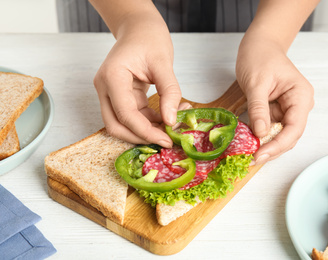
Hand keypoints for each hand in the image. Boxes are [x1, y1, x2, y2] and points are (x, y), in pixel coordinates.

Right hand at [93, 12, 180, 146]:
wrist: (139, 28)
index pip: (124, 114)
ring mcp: (110, 93)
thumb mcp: (163, 63)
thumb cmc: (149, 38)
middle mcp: (105, 88)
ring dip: (147, 130)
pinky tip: (168, 116)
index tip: (166, 138)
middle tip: (167, 139)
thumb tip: (171, 121)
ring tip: (173, 125)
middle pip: (116, 126)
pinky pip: (133, 116)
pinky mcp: (120, 96)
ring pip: (123, 124)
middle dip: (141, 137)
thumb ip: (169, 92)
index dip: (145, 131)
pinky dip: (150, 121)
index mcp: (112, 76)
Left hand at [236, 37, 313, 163]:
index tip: (260, 155)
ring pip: (280, 135)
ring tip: (250, 154)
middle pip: (289, 135)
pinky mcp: (276, 111)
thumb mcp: (256, 83)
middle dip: (272, 148)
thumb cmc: (260, 56)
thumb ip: (259, 109)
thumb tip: (260, 134)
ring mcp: (288, 109)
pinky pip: (271, 128)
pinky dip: (261, 137)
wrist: (259, 44)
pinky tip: (250, 143)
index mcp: (300, 96)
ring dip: (266, 145)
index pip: (294, 128)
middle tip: (252, 159)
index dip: (278, 145)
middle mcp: (298, 105)